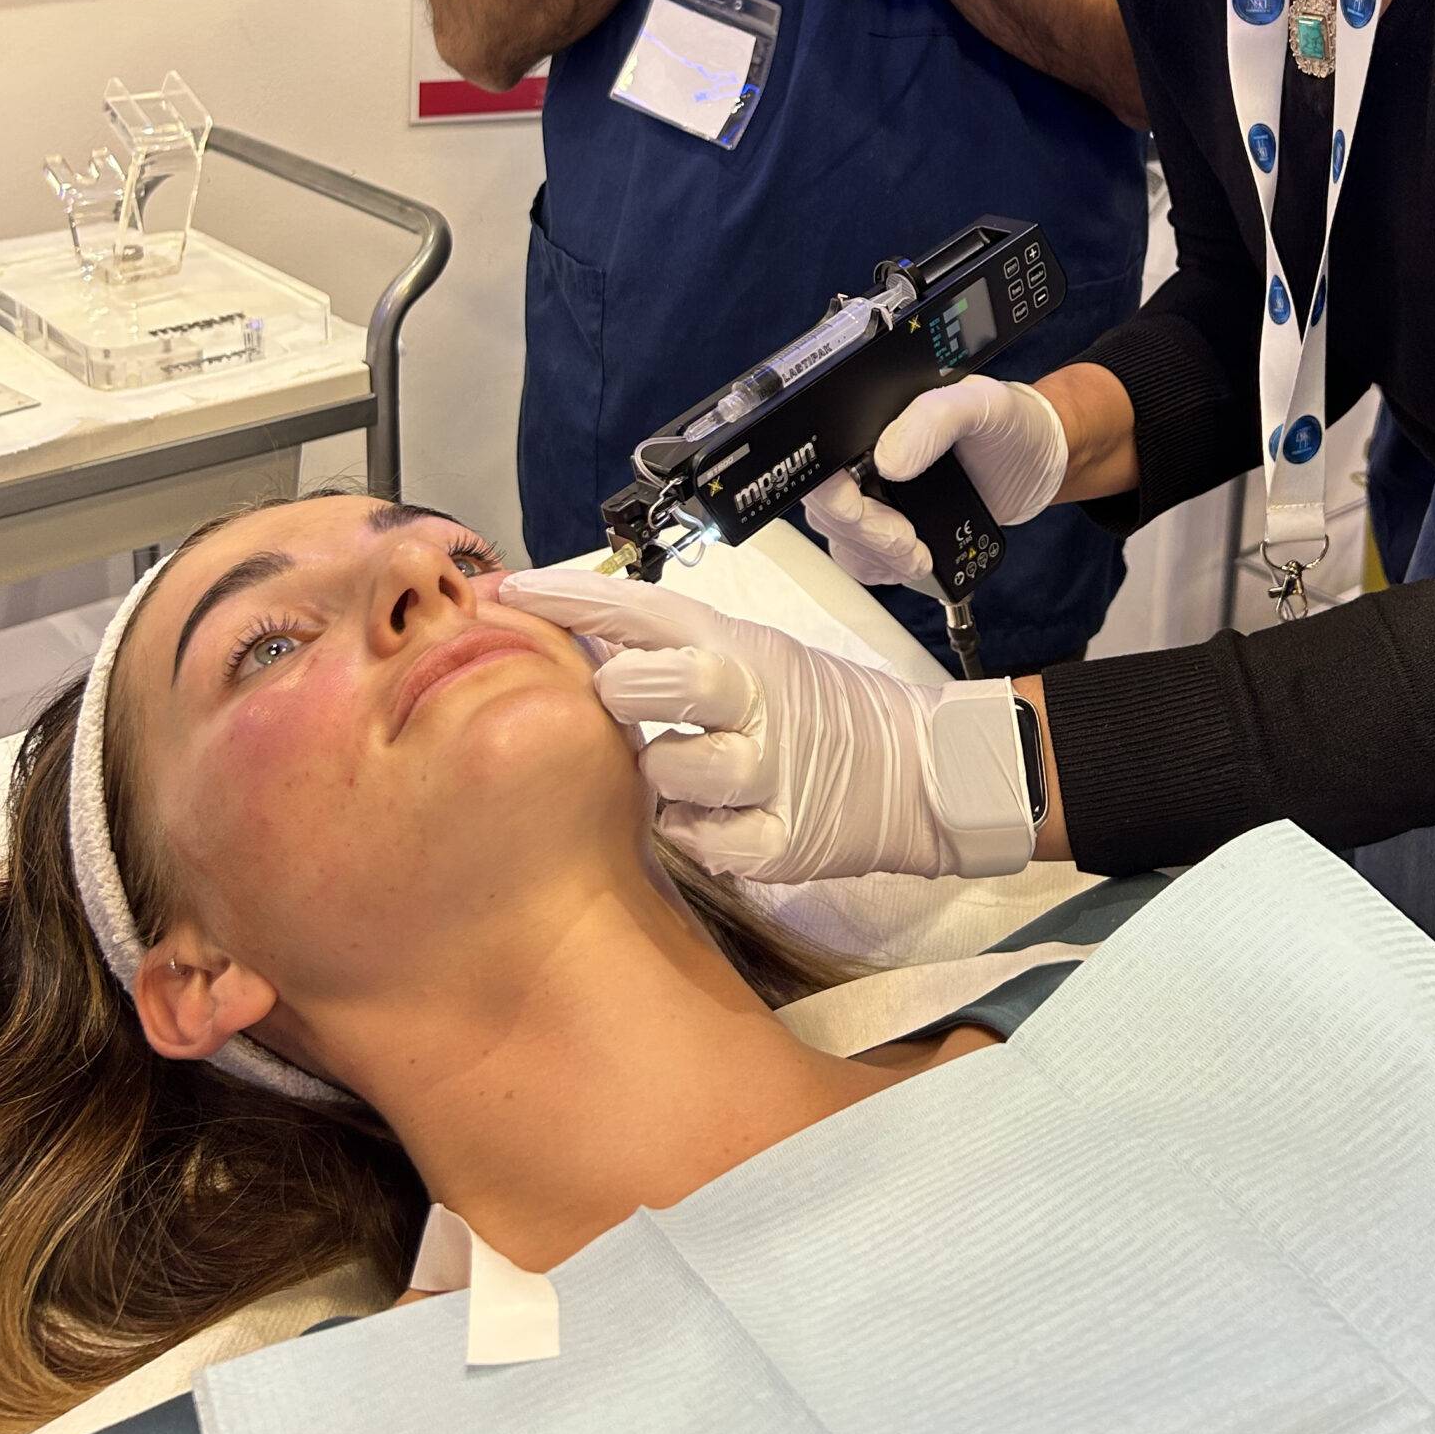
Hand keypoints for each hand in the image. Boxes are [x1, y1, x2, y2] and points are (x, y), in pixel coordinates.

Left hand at [497, 572, 1035, 881]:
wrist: (922, 770)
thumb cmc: (819, 709)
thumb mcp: (755, 655)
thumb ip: (677, 648)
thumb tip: (582, 634)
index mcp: (744, 646)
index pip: (646, 609)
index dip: (575, 599)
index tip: (512, 591)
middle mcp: (757, 700)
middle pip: (662, 683)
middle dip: (624, 694)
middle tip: (621, 705)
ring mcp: (773, 772)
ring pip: (673, 775)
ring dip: (662, 780)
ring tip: (685, 776)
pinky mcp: (786, 840)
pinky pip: (706, 842)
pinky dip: (697, 834)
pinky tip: (710, 821)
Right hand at [804, 378, 1069, 587]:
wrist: (1035, 464)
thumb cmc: (1010, 425)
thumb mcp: (982, 405)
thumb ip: (936, 418)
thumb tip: (888, 459)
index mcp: (869, 419)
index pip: (820, 458)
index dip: (832, 492)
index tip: (860, 509)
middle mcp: (860, 456)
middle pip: (827, 506)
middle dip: (865, 532)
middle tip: (908, 539)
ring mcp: (870, 493)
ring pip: (841, 538)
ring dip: (876, 554)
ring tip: (920, 552)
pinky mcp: (883, 526)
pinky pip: (859, 558)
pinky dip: (882, 567)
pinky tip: (913, 559)